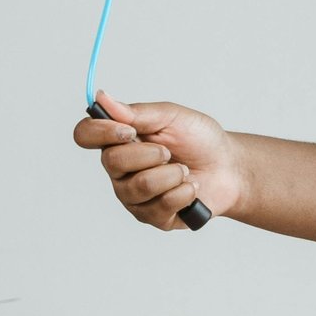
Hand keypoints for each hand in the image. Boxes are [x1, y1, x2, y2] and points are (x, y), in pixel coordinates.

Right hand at [73, 90, 247, 228]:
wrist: (229, 168)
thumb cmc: (200, 139)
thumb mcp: (172, 117)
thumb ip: (137, 112)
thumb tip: (103, 98)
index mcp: (119, 140)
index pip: (86, 135)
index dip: (100, 132)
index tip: (129, 130)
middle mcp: (119, 170)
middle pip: (112, 162)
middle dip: (149, 154)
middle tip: (169, 151)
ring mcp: (133, 196)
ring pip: (139, 186)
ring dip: (171, 174)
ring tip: (184, 170)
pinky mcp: (151, 217)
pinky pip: (160, 206)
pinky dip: (183, 192)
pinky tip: (190, 188)